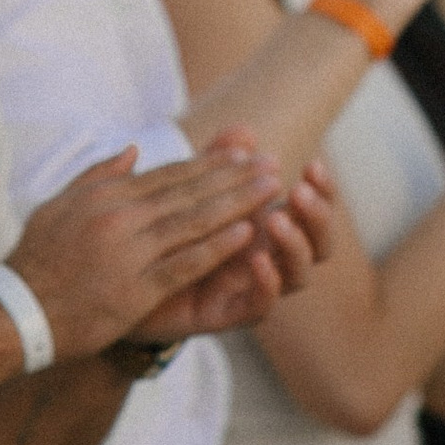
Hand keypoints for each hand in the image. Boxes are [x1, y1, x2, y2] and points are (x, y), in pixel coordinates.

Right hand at [1, 141, 281, 359]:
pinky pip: (184, 263)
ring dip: (236, 205)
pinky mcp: (135, 288)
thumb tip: (132, 150)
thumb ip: (98, 176)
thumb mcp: (59, 205)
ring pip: (193, 222)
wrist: (18, 311)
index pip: (169, 174)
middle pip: (189, 192)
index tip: (243, 153)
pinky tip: (245, 235)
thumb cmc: (37, 261)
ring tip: (270, 191)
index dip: (210, 163)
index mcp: (107, 196)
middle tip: (272, 164)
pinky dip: (216, 248)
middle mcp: (120, 217)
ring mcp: (129, 252)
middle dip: (235, 177)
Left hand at [138, 153, 335, 338]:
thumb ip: (216, 162)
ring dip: (294, 246)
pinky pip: (260, 307)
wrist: (121, 282)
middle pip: (319, 243)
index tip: (314, 164)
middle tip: (299, 192)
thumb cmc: (162, 235)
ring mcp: (250, 287)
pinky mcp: (226, 314)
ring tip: (276, 218)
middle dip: (318, 217)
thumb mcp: (188, 192)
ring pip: (298, 276)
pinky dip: (267, 286)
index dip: (323, 189)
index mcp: (267, 224)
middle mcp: (268, 256)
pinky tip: (258, 261)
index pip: (312, 208)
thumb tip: (245, 131)